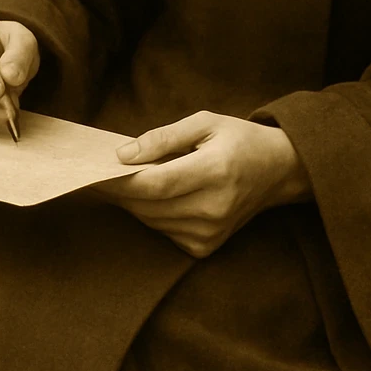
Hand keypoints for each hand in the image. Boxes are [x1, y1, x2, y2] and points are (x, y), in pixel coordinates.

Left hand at [91, 110, 311, 257]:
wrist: (277, 171)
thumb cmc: (239, 140)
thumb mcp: (205, 123)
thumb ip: (164, 138)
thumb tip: (123, 154)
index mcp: (216, 172)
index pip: (157, 184)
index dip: (121, 180)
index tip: (94, 169)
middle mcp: (213, 208)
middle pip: (149, 205)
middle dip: (118, 191)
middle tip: (93, 174)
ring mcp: (210, 233)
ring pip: (151, 221)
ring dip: (131, 202)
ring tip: (118, 181)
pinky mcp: (205, 247)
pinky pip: (163, 232)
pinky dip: (150, 214)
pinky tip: (149, 196)